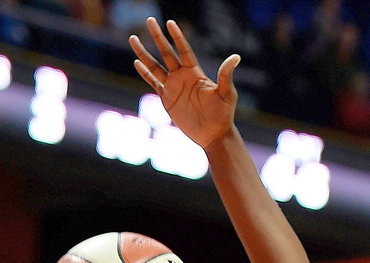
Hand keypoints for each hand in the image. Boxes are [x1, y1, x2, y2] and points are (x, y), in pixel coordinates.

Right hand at [129, 17, 239, 149]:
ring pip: (155, 65)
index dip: (177, 37)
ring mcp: (173, 86)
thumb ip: (226, 75)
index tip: (170, 22)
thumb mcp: (226, 93)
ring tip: (133, 38)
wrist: (213, 134)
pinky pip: (153, 82)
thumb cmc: (223, 114)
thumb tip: (236, 57)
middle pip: (166, 52)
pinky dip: (144, 72)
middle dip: (158, 37)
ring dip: (144, 53)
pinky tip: (137, 62)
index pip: (184, 50)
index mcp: (195, 73)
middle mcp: (182, 76)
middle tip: (150, 20)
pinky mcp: (166, 98)